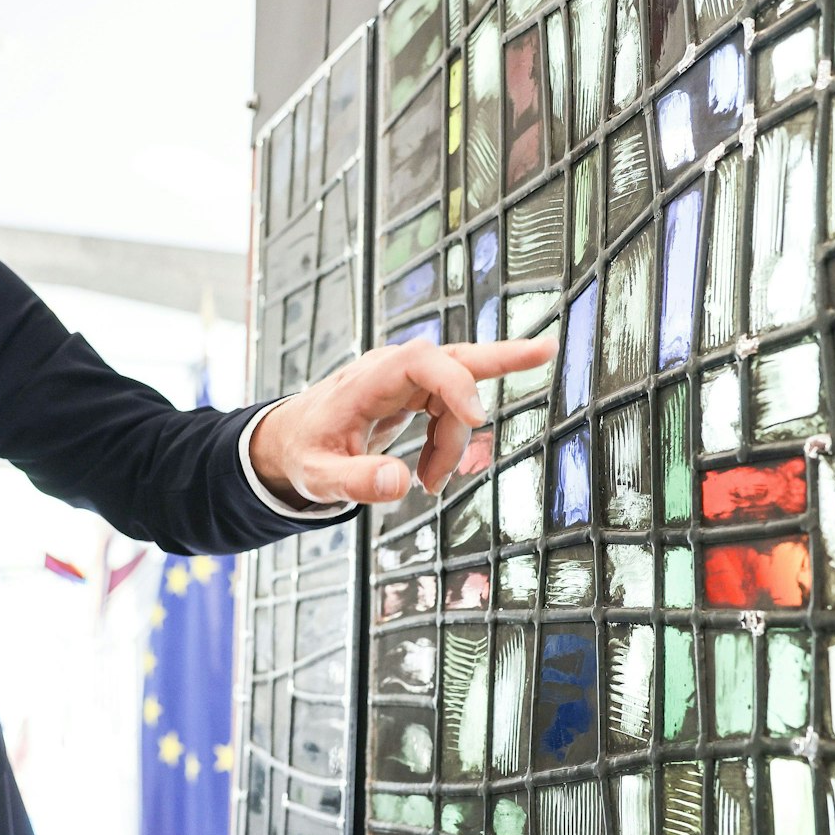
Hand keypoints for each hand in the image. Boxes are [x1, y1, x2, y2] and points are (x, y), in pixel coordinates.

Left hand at [248, 337, 558, 505]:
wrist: (289, 439)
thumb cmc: (302, 454)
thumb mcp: (318, 477)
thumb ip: (356, 482)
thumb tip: (400, 482)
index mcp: (367, 381)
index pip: (422, 363)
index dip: (455, 385)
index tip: (476, 418)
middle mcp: (390, 370)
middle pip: (454, 356)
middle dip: (502, 357)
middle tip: (546, 350)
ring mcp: (404, 379)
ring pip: (455, 398)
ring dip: (455, 442)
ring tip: (432, 484)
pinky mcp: (413, 392)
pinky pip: (449, 410)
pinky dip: (452, 441)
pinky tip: (436, 472)